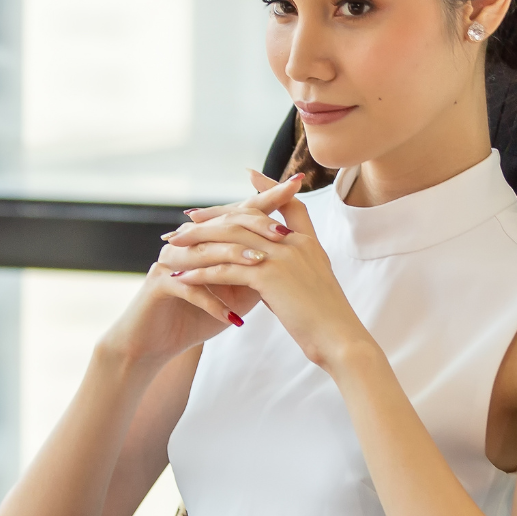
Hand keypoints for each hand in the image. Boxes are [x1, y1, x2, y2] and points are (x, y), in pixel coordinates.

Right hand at [98, 176, 296, 364]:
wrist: (158, 343)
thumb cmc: (199, 315)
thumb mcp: (237, 291)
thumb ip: (258, 270)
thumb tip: (293, 252)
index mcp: (208, 237)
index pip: (242, 212)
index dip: (268, 199)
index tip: (297, 184)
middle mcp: (188, 241)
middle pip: (224, 225)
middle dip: (255, 226)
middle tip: (283, 233)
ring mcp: (171, 260)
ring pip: (206, 252)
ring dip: (234, 258)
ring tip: (260, 264)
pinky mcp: (158, 284)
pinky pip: (189, 288)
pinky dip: (212, 303)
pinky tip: (233, 317)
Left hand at [159, 169, 375, 369]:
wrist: (340, 339)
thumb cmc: (328, 321)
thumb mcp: (315, 285)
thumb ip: (293, 270)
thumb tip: (270, 273)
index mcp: (309, 243)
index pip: (290, 204)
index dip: (271, 188)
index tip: (251, 176)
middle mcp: (295, 243)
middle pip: (247, 217)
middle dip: (216, 217)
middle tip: (189, 219)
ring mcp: (283, 257)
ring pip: (230, 240)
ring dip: (199, 243)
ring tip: (175, 247)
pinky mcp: (269, 277)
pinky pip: (225, 270)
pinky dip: (201, 273)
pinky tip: (182, 279)